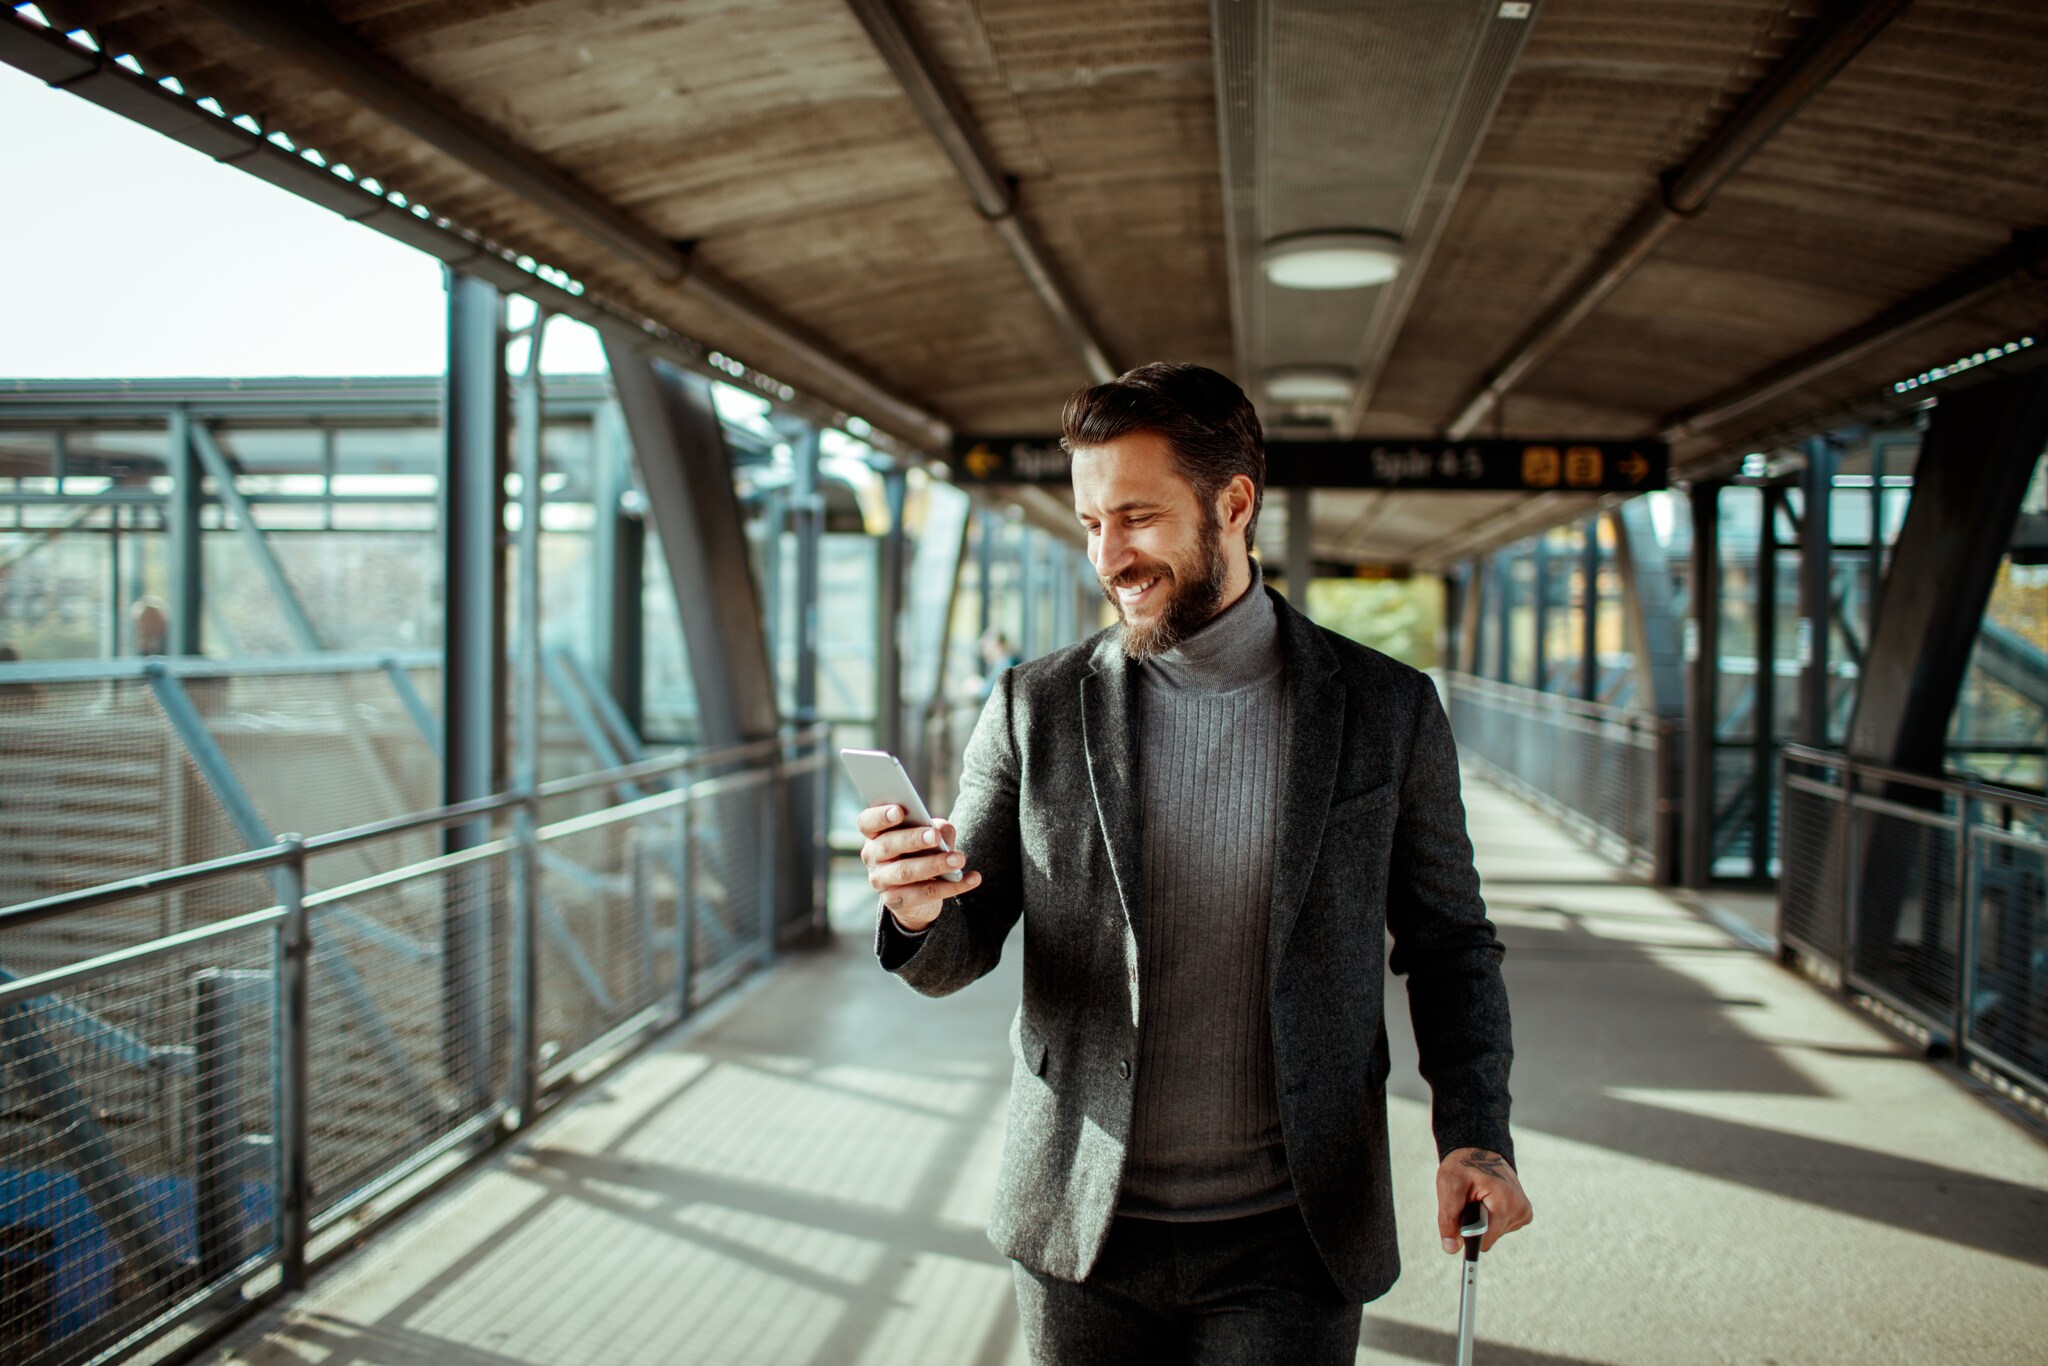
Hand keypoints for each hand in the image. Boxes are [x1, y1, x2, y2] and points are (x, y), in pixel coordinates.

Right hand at [858, 804, 980, 930]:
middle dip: (913, 839)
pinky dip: (952, 886)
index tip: (899, 811)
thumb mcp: (928, 837)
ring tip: (959, 859)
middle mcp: (873, 857)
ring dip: (935, 864)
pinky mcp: (898, 902)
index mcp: (875, 834)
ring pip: (906, 872)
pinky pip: (926, 893)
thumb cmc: (921, 853)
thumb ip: (935, 829)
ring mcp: (882, 881)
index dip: (880, 816)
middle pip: (888, 845)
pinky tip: (971, 879)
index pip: (867, 822)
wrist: (916, 894)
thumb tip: (942, 830)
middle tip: (935, 837)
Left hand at [1435, 1147, 1530, 1253]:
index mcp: (1505, 1202)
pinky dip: (1490, 1218)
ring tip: (1479, 1198)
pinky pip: (1501, 1227)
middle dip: (1475, 1225)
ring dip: (1482, 1220)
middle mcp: (1521, 1209)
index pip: (1486, 1239)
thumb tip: (1451, 1248)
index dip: (1469, 1237)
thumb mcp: (1448, 1187)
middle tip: (1469, 1202)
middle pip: (1489, 1237)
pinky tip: (1487, 1201)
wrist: (1480, 1151)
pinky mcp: (1523, 1213)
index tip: (1458, 1236)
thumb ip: (1448, 1219)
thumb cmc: (1464, 1166)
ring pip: (1494, 1234)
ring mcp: (1524, 1212)